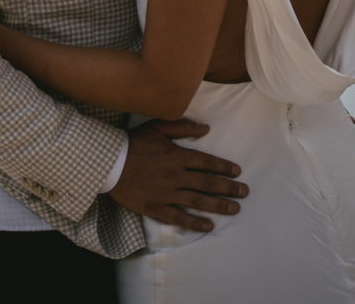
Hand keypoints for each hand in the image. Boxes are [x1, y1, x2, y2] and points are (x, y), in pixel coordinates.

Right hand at [107, 119, 246, 232]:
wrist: (109, 163)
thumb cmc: (133, 143)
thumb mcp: (157, 128)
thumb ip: (182, 127)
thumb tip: (206, 128)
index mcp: (177, 156)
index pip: (207, 162)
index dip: (224, 167)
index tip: (237, 172)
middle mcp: (176, 175)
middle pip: (207, 183)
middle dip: (229, 188)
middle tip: (245, 192)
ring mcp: (166, 193)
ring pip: (198, 201)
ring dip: (218, 205)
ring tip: (235, 209)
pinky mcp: (156, 207)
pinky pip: (178, 217)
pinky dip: (194, 223)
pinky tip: (208, 226)